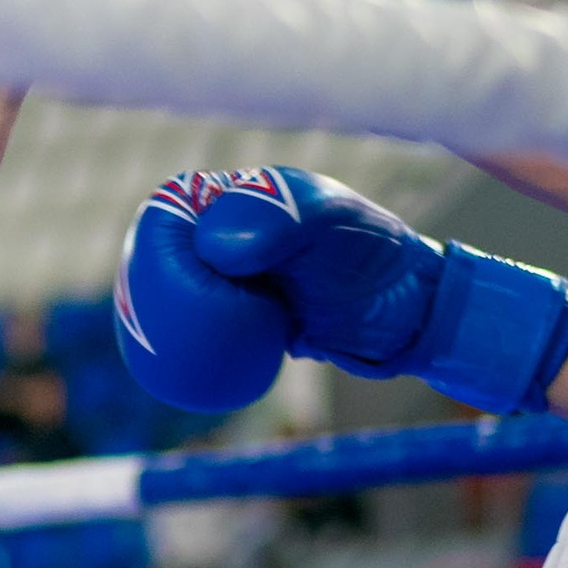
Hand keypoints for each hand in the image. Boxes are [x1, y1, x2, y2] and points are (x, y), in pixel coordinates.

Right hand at [116, 167, 567, 414]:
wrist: (412, 308)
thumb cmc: (374, 252)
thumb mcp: (330, 224)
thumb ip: (276, 220)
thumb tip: (215, 246)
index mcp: (237, 195)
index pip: (167, 214)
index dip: (154, 250)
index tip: (171, 287)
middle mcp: (229, 234)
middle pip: (162, 264)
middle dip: (155, 300)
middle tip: (179, 332)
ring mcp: (238, 279)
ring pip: (179, 304)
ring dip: (172, 331)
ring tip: (182, 356)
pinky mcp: (249, 319)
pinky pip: (206, 336)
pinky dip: (199, 354)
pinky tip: (201, 373)